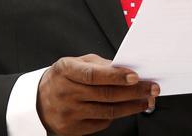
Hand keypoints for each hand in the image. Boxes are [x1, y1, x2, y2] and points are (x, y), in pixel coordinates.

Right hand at [37, 54, 158, 134]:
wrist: (39, 100)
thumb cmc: (63, 77)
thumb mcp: (76, 63)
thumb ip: (100, 65)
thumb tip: (126, 69)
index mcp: (66, 71)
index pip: (94, 75)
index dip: (116, 76)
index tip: (136, 76)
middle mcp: (66, 93)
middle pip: (105, 94)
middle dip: (133, 91)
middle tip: (152, 88)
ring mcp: (68, 113)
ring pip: (107, 111)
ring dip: (131, 106)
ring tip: (146, 100)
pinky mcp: (72, 129)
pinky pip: (101, 122)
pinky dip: (116, 115)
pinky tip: (126, 108)